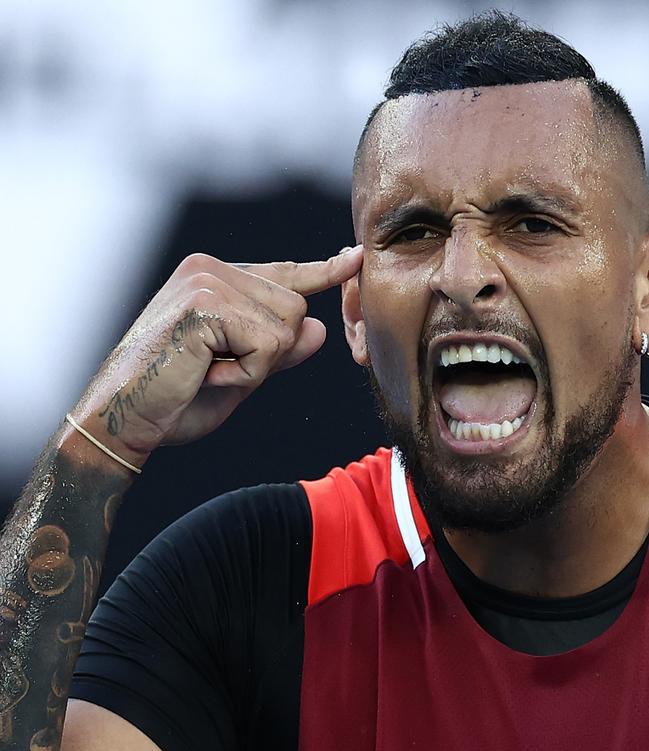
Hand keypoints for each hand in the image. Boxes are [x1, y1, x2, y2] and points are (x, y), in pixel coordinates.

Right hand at [70, 246, 362, 459]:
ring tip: (207, 372)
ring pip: (287, 327)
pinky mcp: (206, 303)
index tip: (353, 260)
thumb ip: (279, 350)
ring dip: (257, 367)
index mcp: (214, 278)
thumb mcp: (241, 375)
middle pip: (295, 308)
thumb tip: (318, 327)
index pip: (282, 274)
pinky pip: (267, 346)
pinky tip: (205, 376)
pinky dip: (245, 375)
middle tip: (216, 371)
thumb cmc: (174, 401)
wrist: (122, 420)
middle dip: (271, 354)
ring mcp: (206, 280)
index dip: (322, 272)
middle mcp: (211, 268)